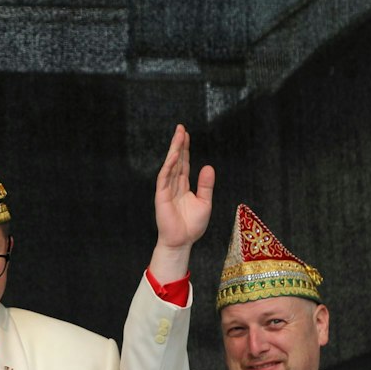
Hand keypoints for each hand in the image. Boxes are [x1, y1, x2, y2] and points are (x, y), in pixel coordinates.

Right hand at [149, 124, 214, 284]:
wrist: (182, 242)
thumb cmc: (192, 226)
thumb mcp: (205, 202)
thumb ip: (206, 185)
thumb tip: (208, 166)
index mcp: (183, 187)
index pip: (184, 163)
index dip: (185, 149)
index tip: (186, 134)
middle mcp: (174, 185)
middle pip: (177, 160)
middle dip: (178, 144)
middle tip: (181, 127)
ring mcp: (166, 190)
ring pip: (170, 165)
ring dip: (174, 150)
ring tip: (178, 135)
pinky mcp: (162, 196)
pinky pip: (164, 178)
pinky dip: (169, 166)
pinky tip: (174, 155)